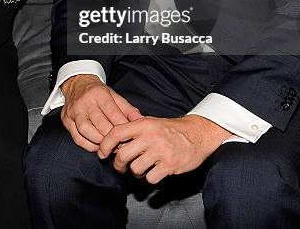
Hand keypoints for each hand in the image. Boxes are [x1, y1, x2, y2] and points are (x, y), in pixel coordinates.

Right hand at [61, 74, 142, 151]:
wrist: (77, 84)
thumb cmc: (99, 93)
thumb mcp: (114, 96)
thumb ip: (128, 109)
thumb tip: (141, 121)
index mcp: (99, 94)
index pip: (112, 113)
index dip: (122, 127)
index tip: (130, 136)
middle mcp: (85, 102)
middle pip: (100, 124)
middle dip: (113, 138)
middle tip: (122, 146)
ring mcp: (74, 111)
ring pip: (87, 131)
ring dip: (100, 142)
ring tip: (110, 147)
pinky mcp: (66, 120)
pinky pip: (77, 138)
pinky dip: (88, 145)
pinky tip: (97, 147)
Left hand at [98, 115, 231, 183]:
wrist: (197, 134)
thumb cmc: (171, 129)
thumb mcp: (151, 122)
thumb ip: (134, 128)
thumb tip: (113, 139)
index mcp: (143, 124)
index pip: (116, 132)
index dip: (105, 144)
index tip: (102, 153)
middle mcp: (150, 137)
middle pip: (123, 155)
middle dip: (118, 164)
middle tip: (120, 166)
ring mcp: (160, 151)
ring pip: (135, 169)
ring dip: (136, 171)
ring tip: (142, 167)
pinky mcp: (169, 165)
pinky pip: (150, 178)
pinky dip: (150, 178)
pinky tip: (154, 171)